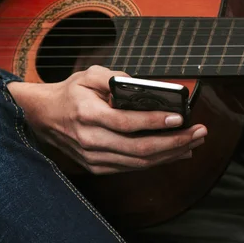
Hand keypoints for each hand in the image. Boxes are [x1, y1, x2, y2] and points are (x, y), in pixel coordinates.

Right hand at [7, 65, 206, 174]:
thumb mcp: (88, 74)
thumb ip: (115, 77)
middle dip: (175, 142)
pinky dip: (158, 161)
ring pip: (140, 162)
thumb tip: (143, 86)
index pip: (127, 123)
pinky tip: (177, 152)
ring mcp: (95, 158)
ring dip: (171, 154)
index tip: (181, 117)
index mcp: (88, 115)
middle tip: (199, 133)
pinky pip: (134, 167)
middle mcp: (91, 141)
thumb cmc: (71, 93)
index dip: (156, 121)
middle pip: (140, 148)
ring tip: (194, 142)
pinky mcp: (99, 167)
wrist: (44, 116)